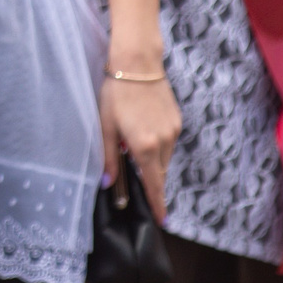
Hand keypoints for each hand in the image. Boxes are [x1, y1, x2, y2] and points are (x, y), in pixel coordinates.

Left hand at [97, 73, 179, 222]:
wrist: (138, 63)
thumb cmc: (116, 93)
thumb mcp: (105, 125)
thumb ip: (107, 157)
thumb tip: (108, 182)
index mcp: (143, 146)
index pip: (153, 184)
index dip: (157, 203)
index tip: (161, 219)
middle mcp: (163, 142)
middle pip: (158, 172)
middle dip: (150, 180)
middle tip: (137, 179)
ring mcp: (173, 131)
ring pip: (164, 157)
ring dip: (152, 159)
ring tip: (133, 143)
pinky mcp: (177, 121)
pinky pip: (169, 142)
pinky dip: (158, 144)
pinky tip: (143, 130)